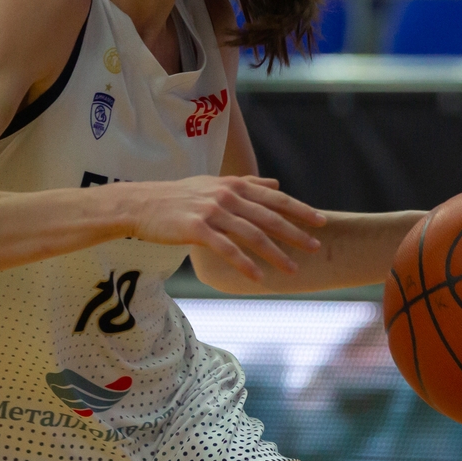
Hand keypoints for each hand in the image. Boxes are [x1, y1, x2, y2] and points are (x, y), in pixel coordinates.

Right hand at [126, 174, 324, 281]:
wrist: (141, 203)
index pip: (274, 198)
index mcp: (233, 185)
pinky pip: (227, 249)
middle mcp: (226, 196)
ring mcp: (212, 212)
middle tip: (315, 248)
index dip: (299, 210)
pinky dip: (245, 263)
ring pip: (252, 234)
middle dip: (295, 233)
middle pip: (269, 217)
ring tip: (292, 268)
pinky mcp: (197, 229)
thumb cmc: (178, 196)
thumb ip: (247, 183)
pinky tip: (258, 277)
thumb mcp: (213, 183)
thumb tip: (276, 184)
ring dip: (275, 253)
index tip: (320, 222)